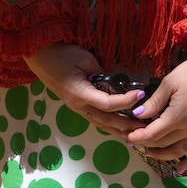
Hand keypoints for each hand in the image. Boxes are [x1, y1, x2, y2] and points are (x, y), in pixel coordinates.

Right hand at [24, 44, 147, 136]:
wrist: (39, 55)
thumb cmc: (61, 54)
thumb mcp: (84, 58)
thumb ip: (100, 73)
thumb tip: (113, 84)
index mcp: (80, 94)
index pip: (108, 104)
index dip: (126, 101)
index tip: (140, 94)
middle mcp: (78, 106)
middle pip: (107, 120)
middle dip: (128, 124)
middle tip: (146, 125)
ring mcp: (76, 108)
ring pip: (101, 124)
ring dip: (119, 130)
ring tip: (136, 134)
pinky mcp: (76, 106)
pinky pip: (96, 120)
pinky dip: (109, 125)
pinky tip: (119, 128)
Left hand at [124, 55, 186, 173]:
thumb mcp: (169, 83)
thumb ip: (154, 102)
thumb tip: (137, 114)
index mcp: (177, 116)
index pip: (153, 133)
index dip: (138, 137)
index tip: (126, 136)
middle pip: (163, 142)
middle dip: (145, 143)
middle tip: (131, 140)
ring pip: (177, 150)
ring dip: (161, 154)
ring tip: (147, 152)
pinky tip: (178, 169)